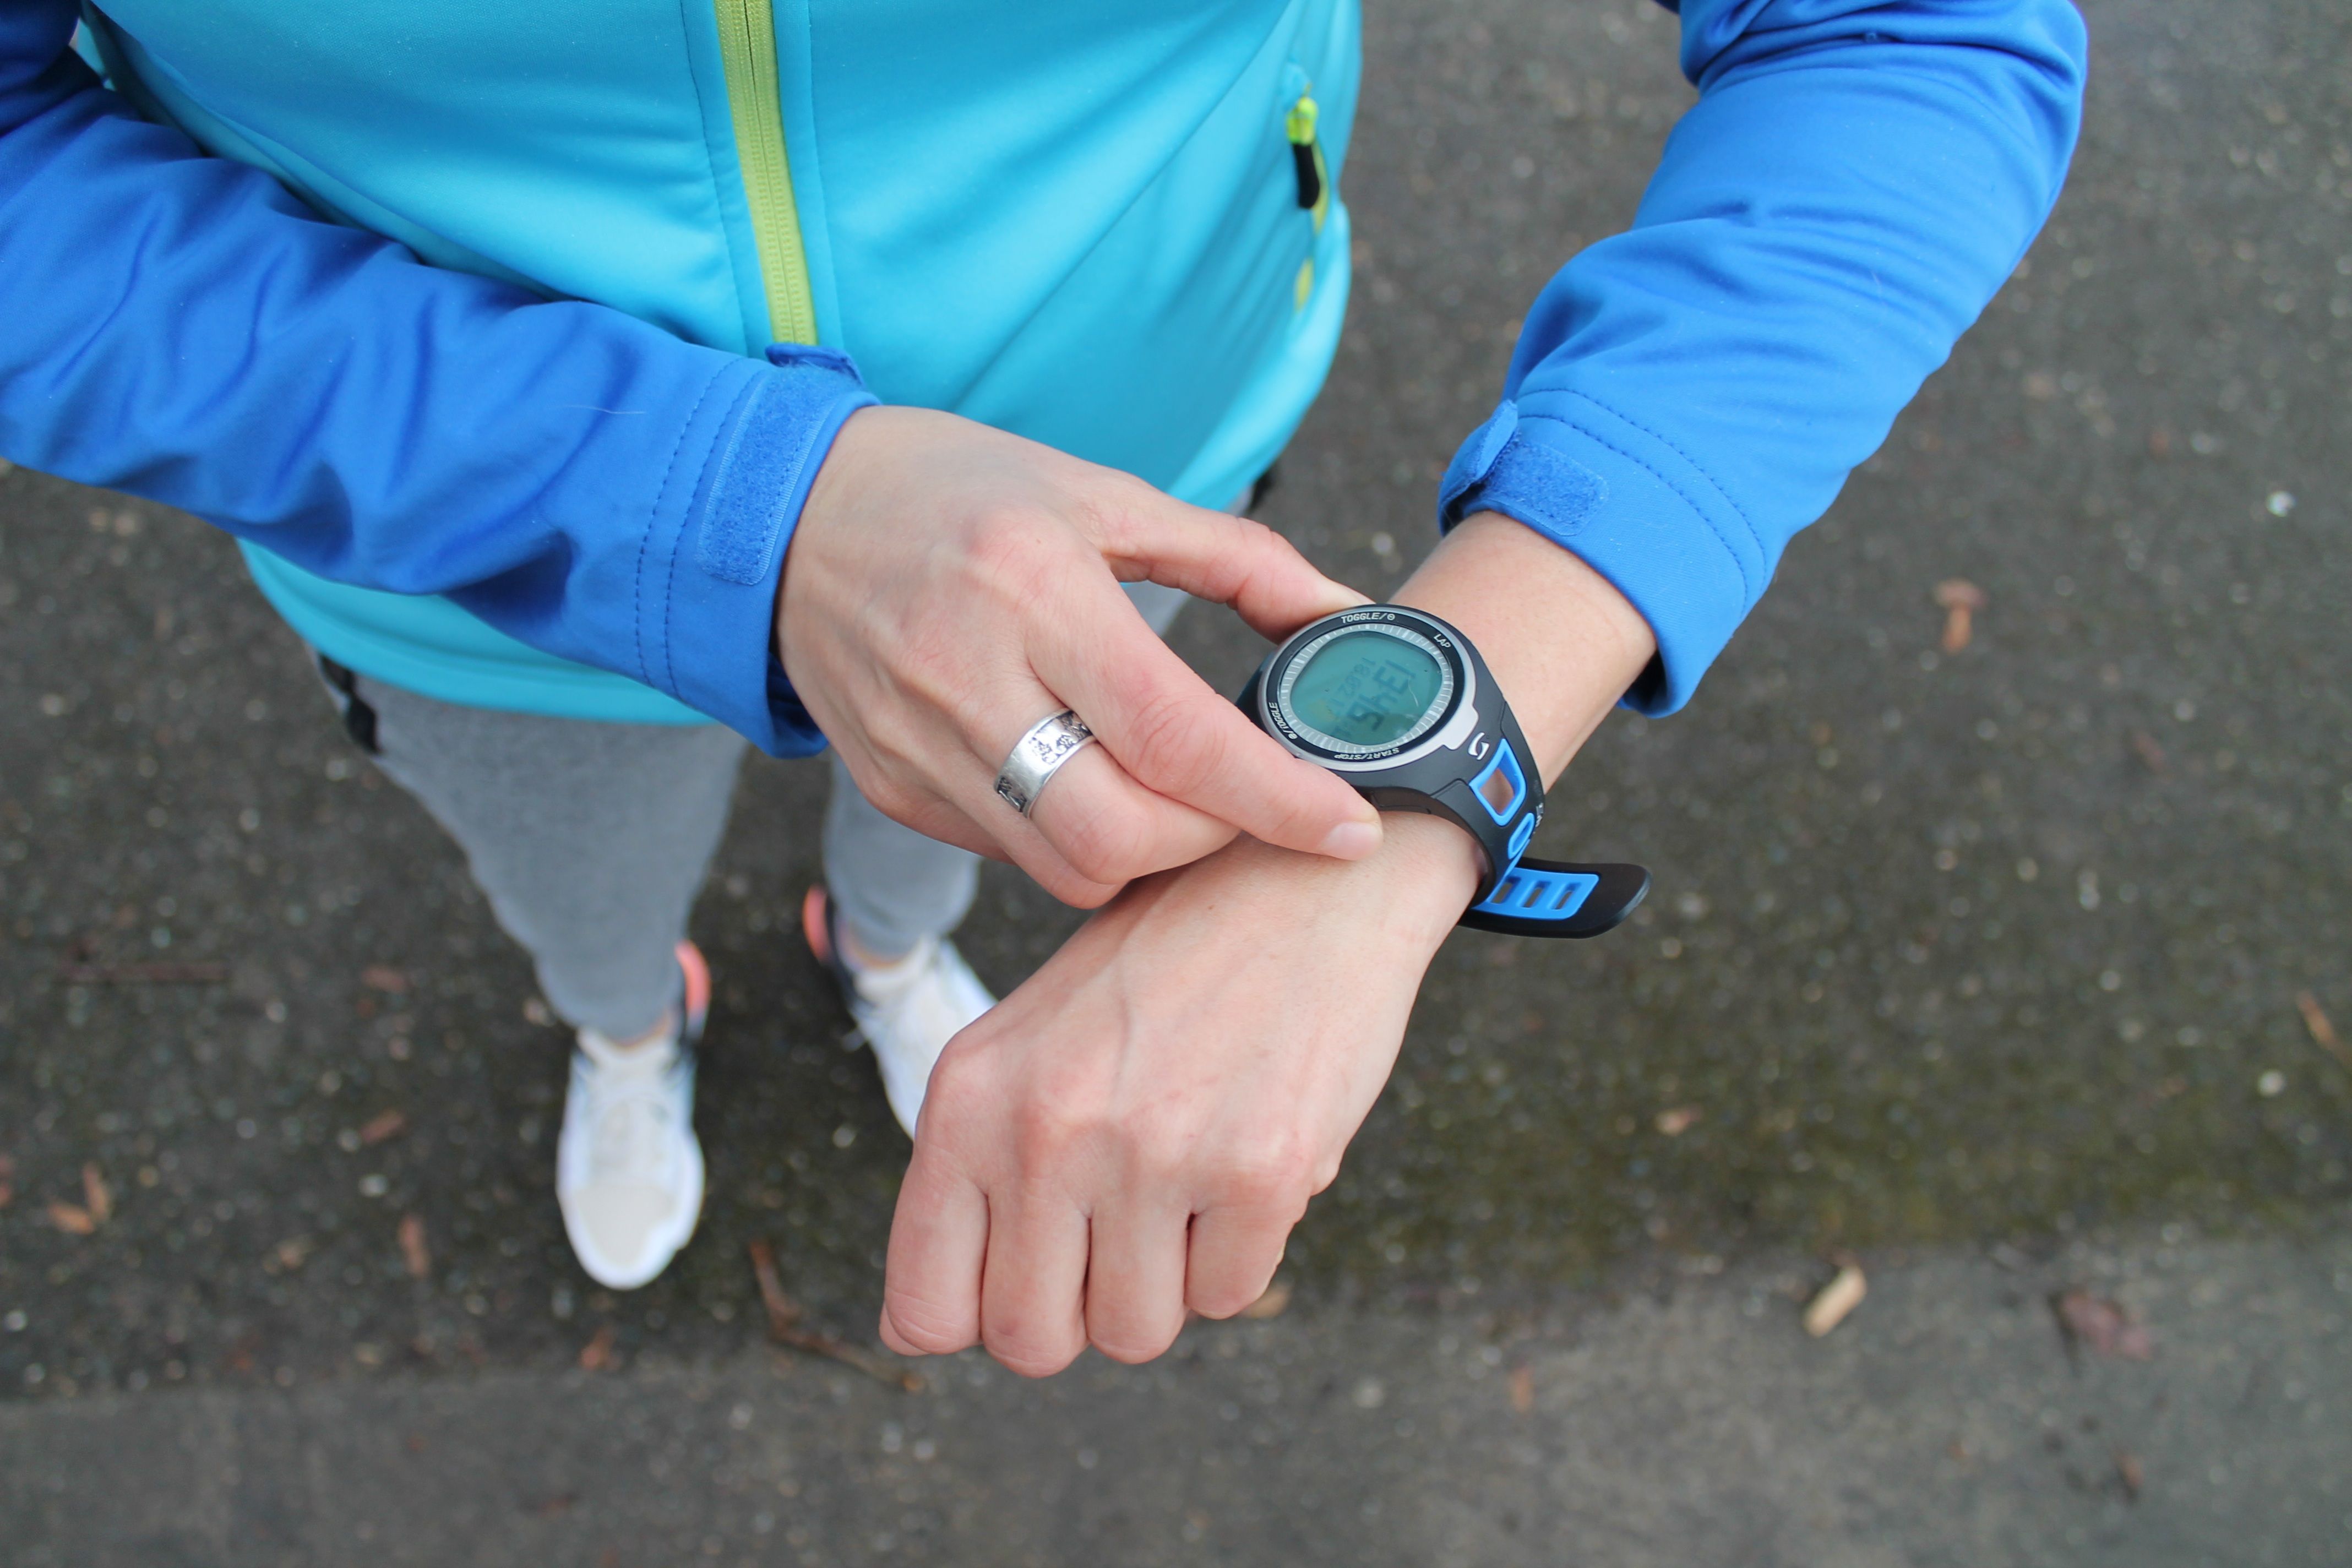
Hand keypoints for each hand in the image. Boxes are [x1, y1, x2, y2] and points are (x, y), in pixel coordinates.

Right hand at [777, 406, 1381, 906]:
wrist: (785, 516)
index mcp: (1035, 590)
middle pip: (1122, 834)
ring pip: (1067, 867)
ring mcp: (919, 747)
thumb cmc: (959, 492)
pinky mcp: (893, 789)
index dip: (1276, 798)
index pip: (1175, 737)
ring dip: (1146, 852)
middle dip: (1210, 839)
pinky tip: (1088, 781)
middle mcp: (967, 678)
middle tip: (1244, 799)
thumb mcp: (1104, 495)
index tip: (1351, 826)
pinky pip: (1011, 853)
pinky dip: (1073, 837)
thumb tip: (1350, 618)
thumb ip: (1239, 561)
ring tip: (1173, 796)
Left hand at [877, 816, 1480, 1371]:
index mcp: (969, 1096)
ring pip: (1133, 1333)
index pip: (925, 1307)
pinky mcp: (1260, 1170)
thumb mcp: (1029, 1038)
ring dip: (1164, 1282)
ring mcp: (1152, 1154)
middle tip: (1117, 1234)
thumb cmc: (1161, 962)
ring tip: (1184, 1181)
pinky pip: (1228, 1295)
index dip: (978, 1317)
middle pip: (1029, 1342)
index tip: (1028, 1276)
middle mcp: (1044, 1130)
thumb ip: (975, 1166)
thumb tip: (926, 1330)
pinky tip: (1244, 1159)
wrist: (1297, 872)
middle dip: (1076, 1310)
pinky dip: (1239, 1252)